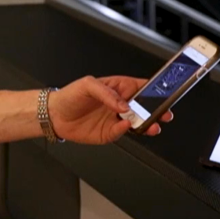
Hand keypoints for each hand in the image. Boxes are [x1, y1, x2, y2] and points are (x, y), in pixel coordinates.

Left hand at [48, 76, 172, 144]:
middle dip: (156, 110)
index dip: (154, 90)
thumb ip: (107, 94)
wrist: (55, 115)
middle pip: (144, 107)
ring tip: (153, 125)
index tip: (164, 93)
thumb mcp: (88, 85)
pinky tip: (127, 126)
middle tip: (165, 113)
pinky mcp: (109, 133)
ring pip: (137, 122)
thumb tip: (123, 104)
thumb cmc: (70, 95)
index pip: (141, 87)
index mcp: (118, 88)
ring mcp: (116, 119)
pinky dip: (126, 130)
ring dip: (147, 124)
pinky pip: (122, 132)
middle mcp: (120, 104)